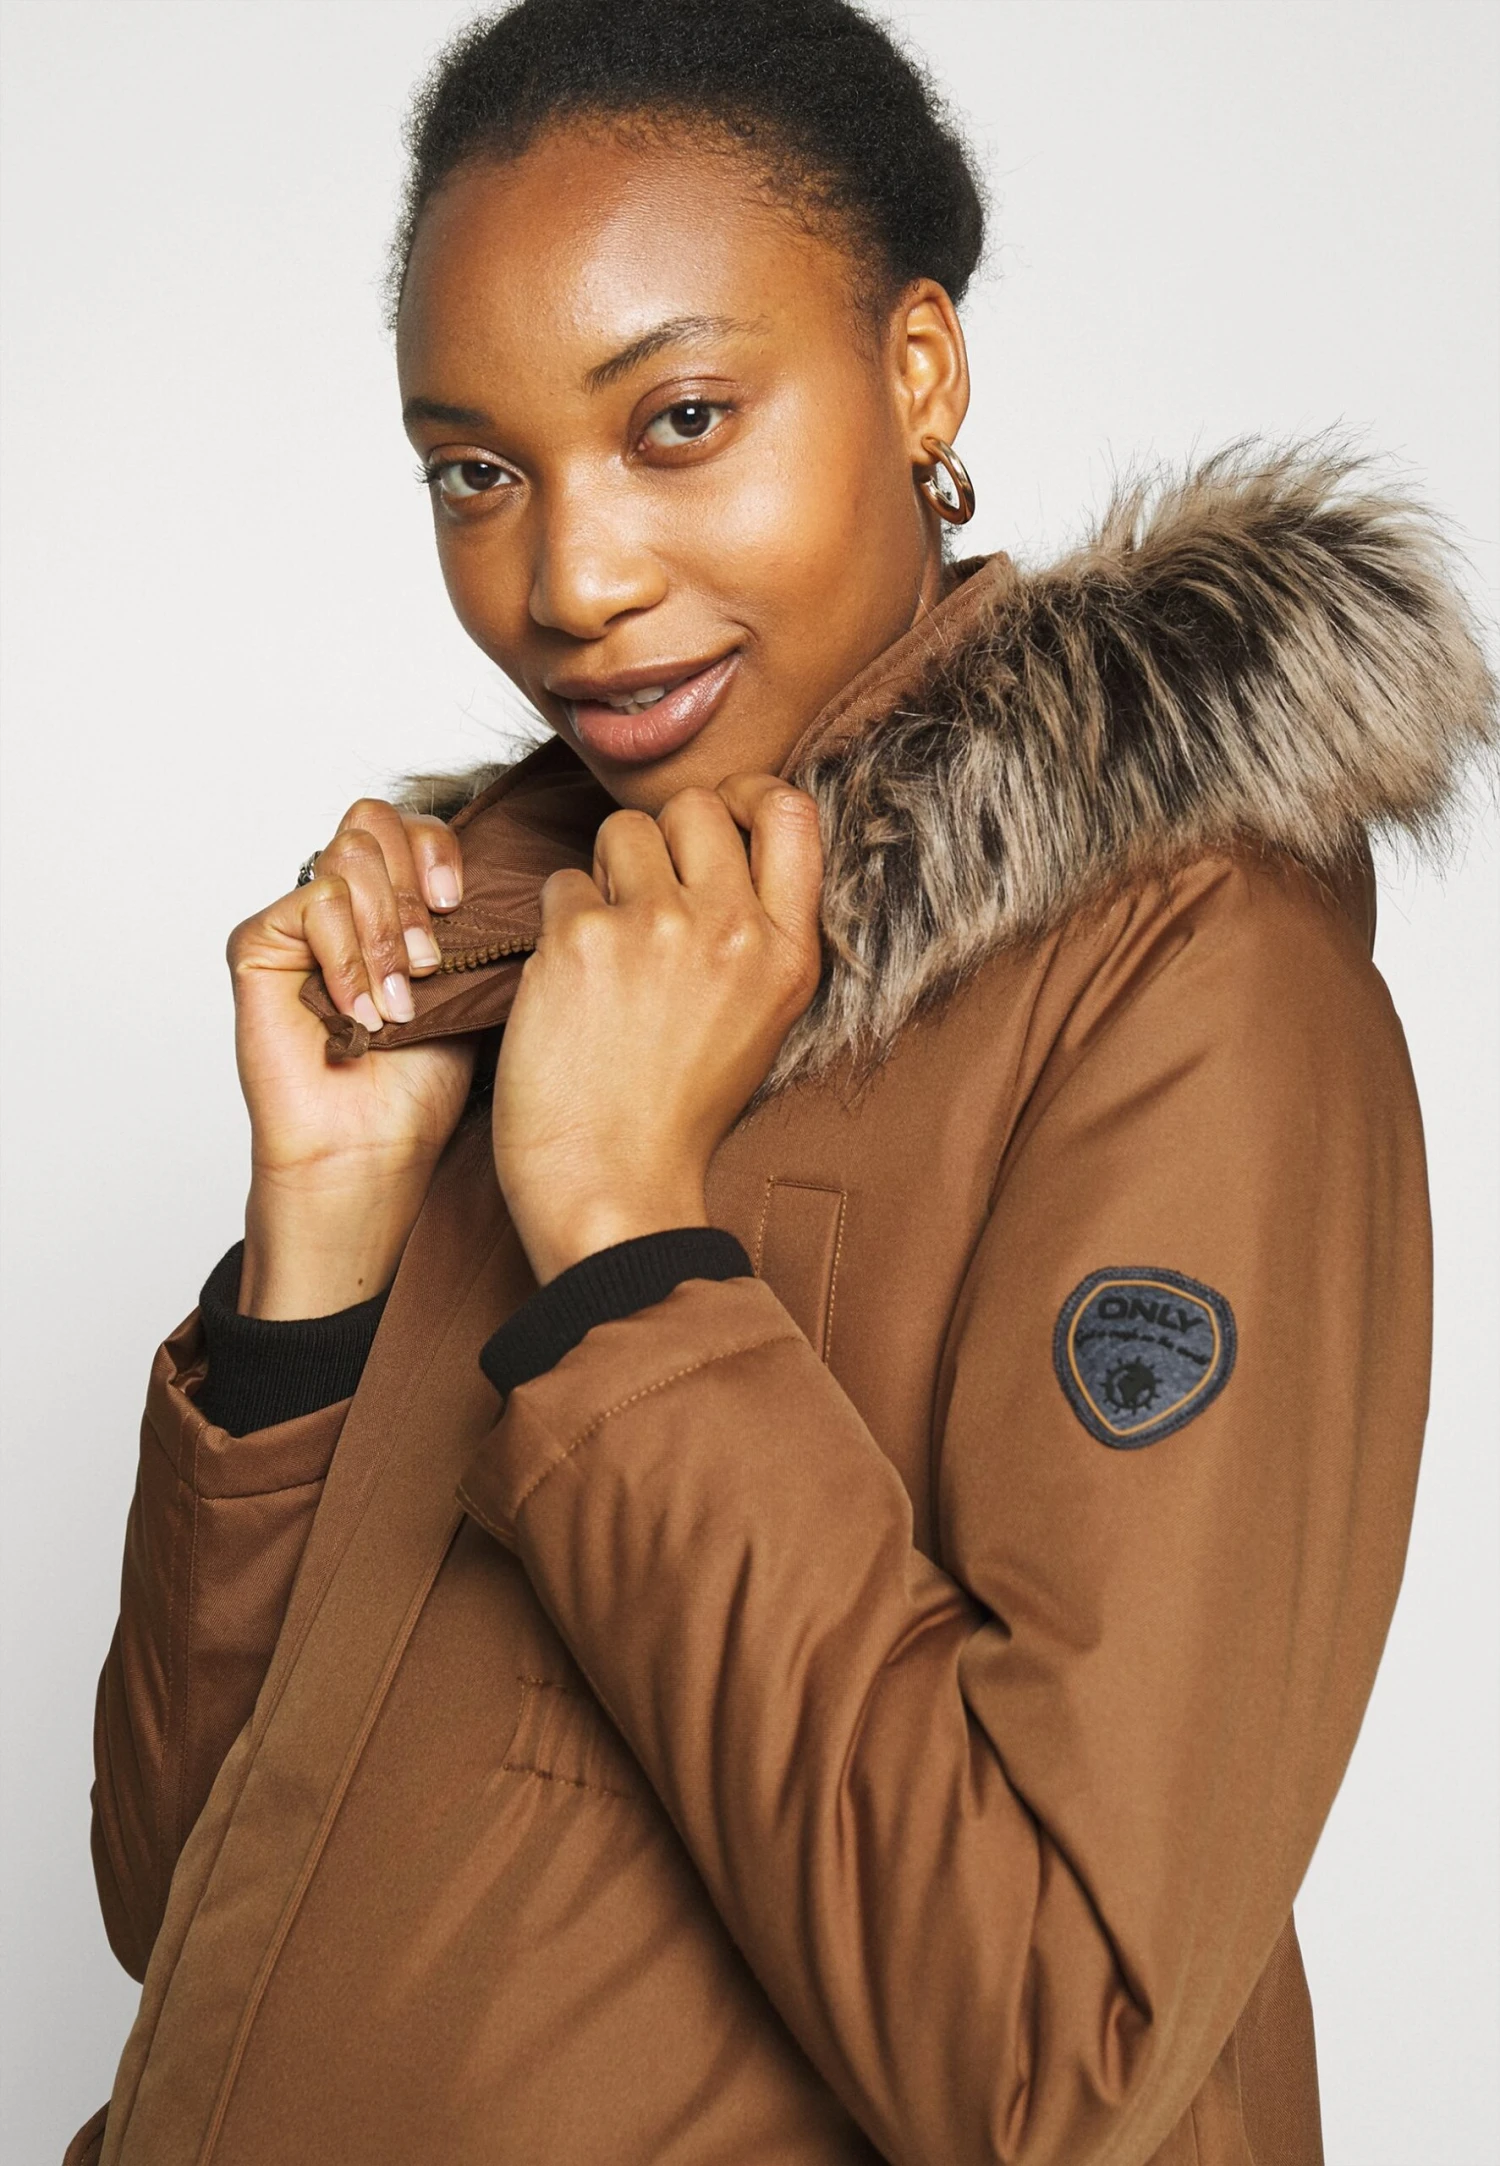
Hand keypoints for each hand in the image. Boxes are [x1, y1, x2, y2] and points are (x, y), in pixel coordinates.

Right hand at [228, 798, 474, 1317]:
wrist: (375, 1151)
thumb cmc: (422, 1084)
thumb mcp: (472, 984)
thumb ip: (477, 919)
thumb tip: (528, 869)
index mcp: (390, 903)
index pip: (409, 825)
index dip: (439, 850)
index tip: (460, 904)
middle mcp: (340, 904)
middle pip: (373, 821)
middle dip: (413, 887)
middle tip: (427, 963)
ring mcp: (295, 923)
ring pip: (347, 857)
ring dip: (385, 933)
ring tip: (397, 1003)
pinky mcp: (257, 947)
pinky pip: (312, 902)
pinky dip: (347, 955)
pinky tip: (361, 1012)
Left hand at [492, 775, 822, 1284]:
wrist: (612, 1185)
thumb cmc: (675, 1112)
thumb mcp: (759, 1020)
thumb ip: (756, 932)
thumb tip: (727, 837)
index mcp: (788, 953)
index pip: (791, 811)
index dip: (747, 796)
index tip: (719, 820)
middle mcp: (732, 930)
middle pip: (694, 808)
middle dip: (661, 841)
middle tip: (643, 906)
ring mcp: (657, 927)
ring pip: (621, 832)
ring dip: (604, 877)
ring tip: (606, 950)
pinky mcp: (583, 938)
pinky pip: (562, 884)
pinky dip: (558, 927)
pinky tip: (570, 988)